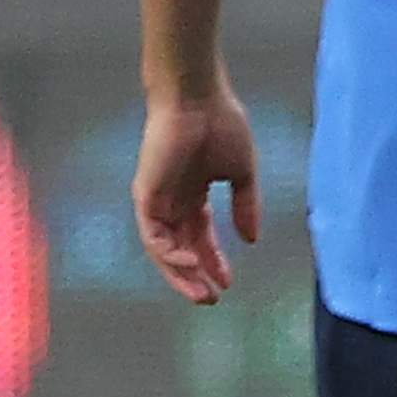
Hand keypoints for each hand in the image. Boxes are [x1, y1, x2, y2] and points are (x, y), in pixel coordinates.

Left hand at [135, 84, 265, 302]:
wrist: (197, 97)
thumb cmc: (221, 123)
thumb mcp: (243, 173)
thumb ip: (246, 206)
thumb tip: (251, 240)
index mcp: (194, 193)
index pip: (201, 237)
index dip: (214, 261)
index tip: (229, 282)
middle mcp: (172, 200)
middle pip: (181, 249)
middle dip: (196, 276)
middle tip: (211, 298)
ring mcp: (157, 199)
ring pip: (164, 250)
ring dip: (181, 274)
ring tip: (202, 293)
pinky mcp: (145, 195)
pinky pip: (153, 236)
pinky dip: (169, 254)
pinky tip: (190, 264)